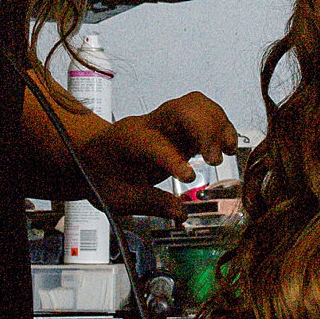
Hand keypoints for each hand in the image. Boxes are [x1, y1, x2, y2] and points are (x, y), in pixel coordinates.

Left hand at [73, 93, 238, 220]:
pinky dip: (220, 125)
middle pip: (180, 109)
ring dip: (216, 124)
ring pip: (195, 105)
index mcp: (128, 140)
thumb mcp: (117, 198)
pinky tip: (227, 145)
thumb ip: (150, 203)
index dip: (173, 158)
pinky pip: (203, 113)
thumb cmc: (101, 174)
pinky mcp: (179, 127)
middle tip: (214, 160)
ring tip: (226, 151)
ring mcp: (165, 122)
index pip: (154, 143)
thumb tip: (180, 213)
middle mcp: (149, 124)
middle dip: (203, 129)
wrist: (92, 155)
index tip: (189, 177)